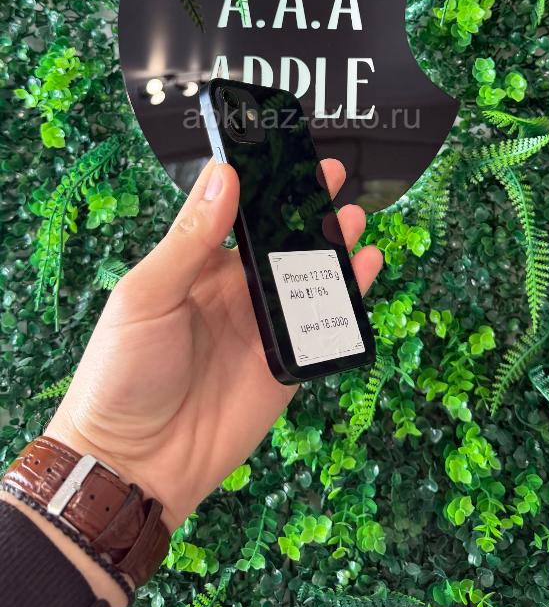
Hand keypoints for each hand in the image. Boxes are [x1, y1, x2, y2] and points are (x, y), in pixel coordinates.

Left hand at [46, 158, 382, 532]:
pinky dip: (350, 296)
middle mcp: (232, 290)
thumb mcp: (147, 295)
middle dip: (306, 205)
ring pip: (306, 276)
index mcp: (195, 266)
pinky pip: (323, 324)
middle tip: (334, 171)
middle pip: (278, 238)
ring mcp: (261, 327)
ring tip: (356, 214)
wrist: (133, 462)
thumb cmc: (122, 371)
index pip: (233, 210)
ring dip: (332, 245)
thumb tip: (224, 175)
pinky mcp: (286, 365)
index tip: (283, 145)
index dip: (258, 178)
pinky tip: (368, 267)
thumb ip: (190, 239)